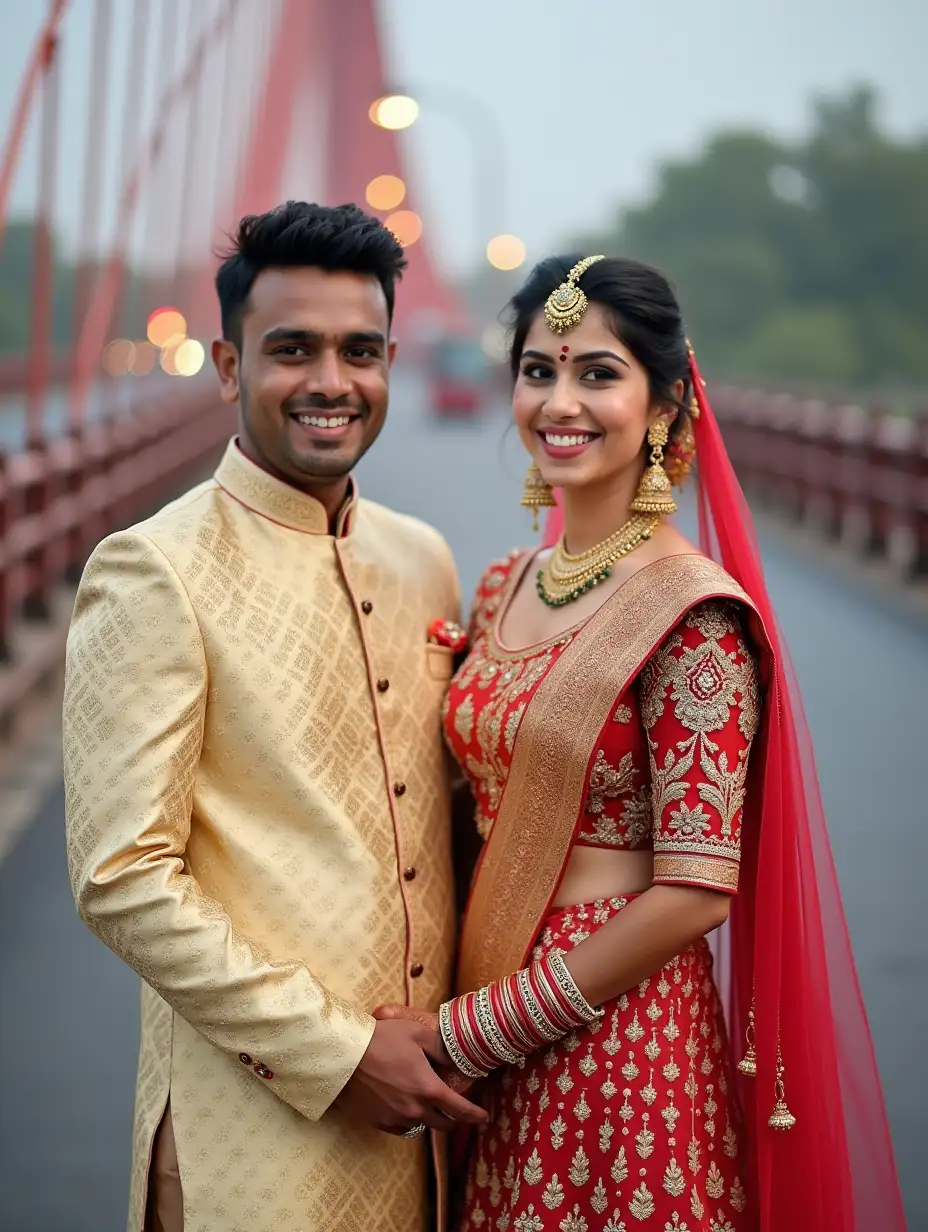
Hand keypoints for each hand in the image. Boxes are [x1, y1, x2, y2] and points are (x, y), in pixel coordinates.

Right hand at [335, 1017, 486, 1134]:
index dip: (475, 1115)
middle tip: (453, 1109)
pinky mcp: (377, 1122)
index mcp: (429, 1088)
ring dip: (427, 1118)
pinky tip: (404, 1109)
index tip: (483, 1118)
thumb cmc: (381, 1039)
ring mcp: (395, 1118)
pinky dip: (407, 1121)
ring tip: (425, 1105)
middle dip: (452, 1118)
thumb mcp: (416, 1033)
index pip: (460, 1109)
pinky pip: (400, 1128)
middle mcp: (415, 1109)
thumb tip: (450, 1060)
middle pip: (442, 1124)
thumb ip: (439, 1048)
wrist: (344, 1055)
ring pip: (420, 1126)